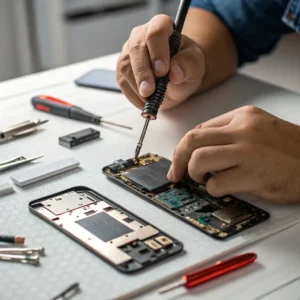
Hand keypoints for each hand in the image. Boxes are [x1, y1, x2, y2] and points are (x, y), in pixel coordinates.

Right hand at [117, 14, 205, 109]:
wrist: (177, 77)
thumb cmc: (186, 65)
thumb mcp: (195, 64)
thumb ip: (187, 65)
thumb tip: (174, 73)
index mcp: (161, 26)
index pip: (156, 32)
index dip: (158, 52)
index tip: (162, 72)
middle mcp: (141, 35)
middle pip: (136, 49)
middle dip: (143, 73)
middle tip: (150, 92)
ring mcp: (128, 52)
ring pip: (126, 67)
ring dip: (138, 88)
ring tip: (153, 100)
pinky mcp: (123, 69)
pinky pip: (123, 82)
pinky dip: (134, 96)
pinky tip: (146, 101)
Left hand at [167, 106, 299, 202]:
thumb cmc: (289, 150)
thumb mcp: (258, 130)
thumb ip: (228, 135)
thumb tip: (197, 151)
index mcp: (243, 117)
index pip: (199, 129)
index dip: (183, 147)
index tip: (178, 160)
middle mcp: (244, 130)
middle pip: (192, 140)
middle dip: (178, 159)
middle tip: (177, 173)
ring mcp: (248, 151)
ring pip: (199, 160)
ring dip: (195, 174)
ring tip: (205, 179)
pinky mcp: (254, 174)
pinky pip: (216, 184)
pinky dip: (214, 189)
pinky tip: (225, 188)